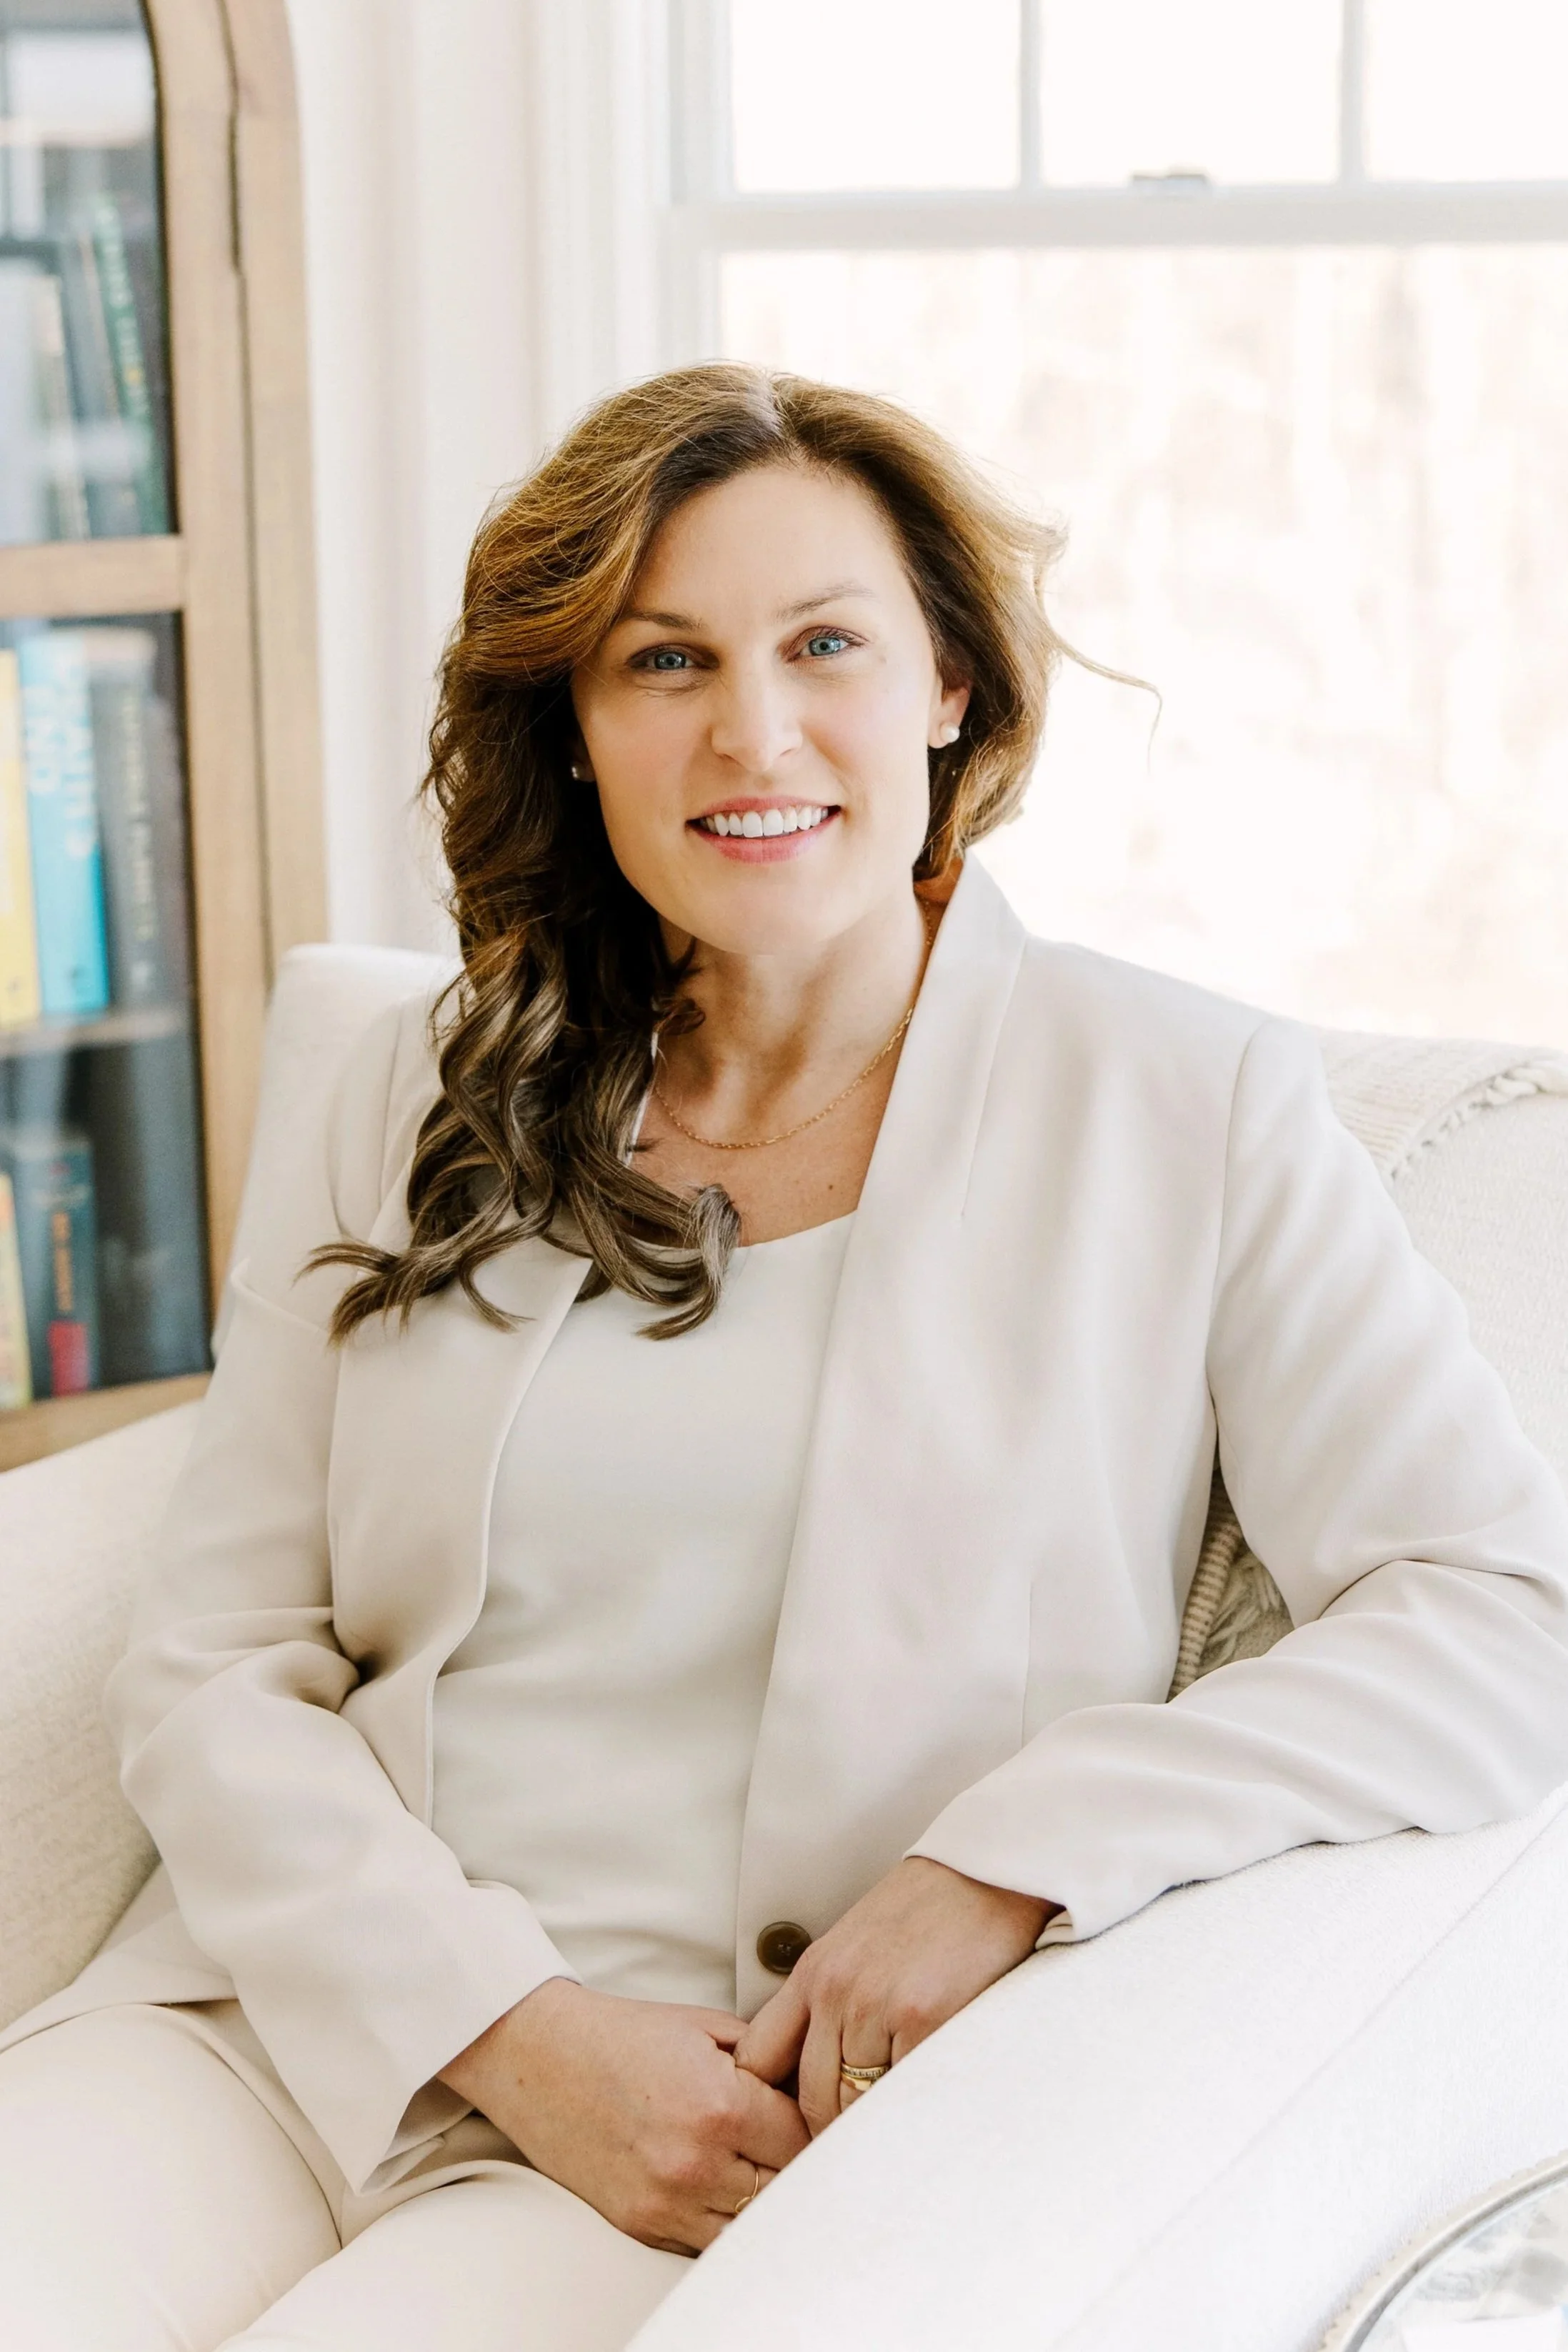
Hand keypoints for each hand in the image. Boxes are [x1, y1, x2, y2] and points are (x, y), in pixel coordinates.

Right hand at [437, 1977, 809, 2252]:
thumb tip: (810, 2085)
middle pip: (786, 2188)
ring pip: (752, 2227)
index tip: (816, 2117)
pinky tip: (724, 2188)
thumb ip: (766, 2058)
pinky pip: (708, 2241)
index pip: (806, 2140)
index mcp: (721, 2106)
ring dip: (763, 2200)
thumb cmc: (624, 2037)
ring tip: (760, 2167)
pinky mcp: (643, 2225)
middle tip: (793, 2143)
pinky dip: (725, 2220)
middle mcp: (697, 2163)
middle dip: (796, 2165)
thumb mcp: (706, 2028)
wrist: (542, 2059)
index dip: (815, 2126)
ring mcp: (668, 2203)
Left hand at [734, 1857, 1057, 2136]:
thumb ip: (832, 2003)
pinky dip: (909, 2117)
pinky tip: (922, 2122)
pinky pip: (902, 2096)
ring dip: (870, 2134)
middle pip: (809, 2098)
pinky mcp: (923, 2021)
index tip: (789, 2135)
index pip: (760, 2060)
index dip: (769, 2108)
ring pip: (853, 2107)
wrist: (989, 1873)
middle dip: (827, 2137)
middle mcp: (835, 1992)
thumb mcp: (857, 1946)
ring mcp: (876, 2008)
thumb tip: (818, 2080)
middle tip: (850, 2166)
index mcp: (813, 1973)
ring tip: (888, 2153)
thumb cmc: (929, 1913)